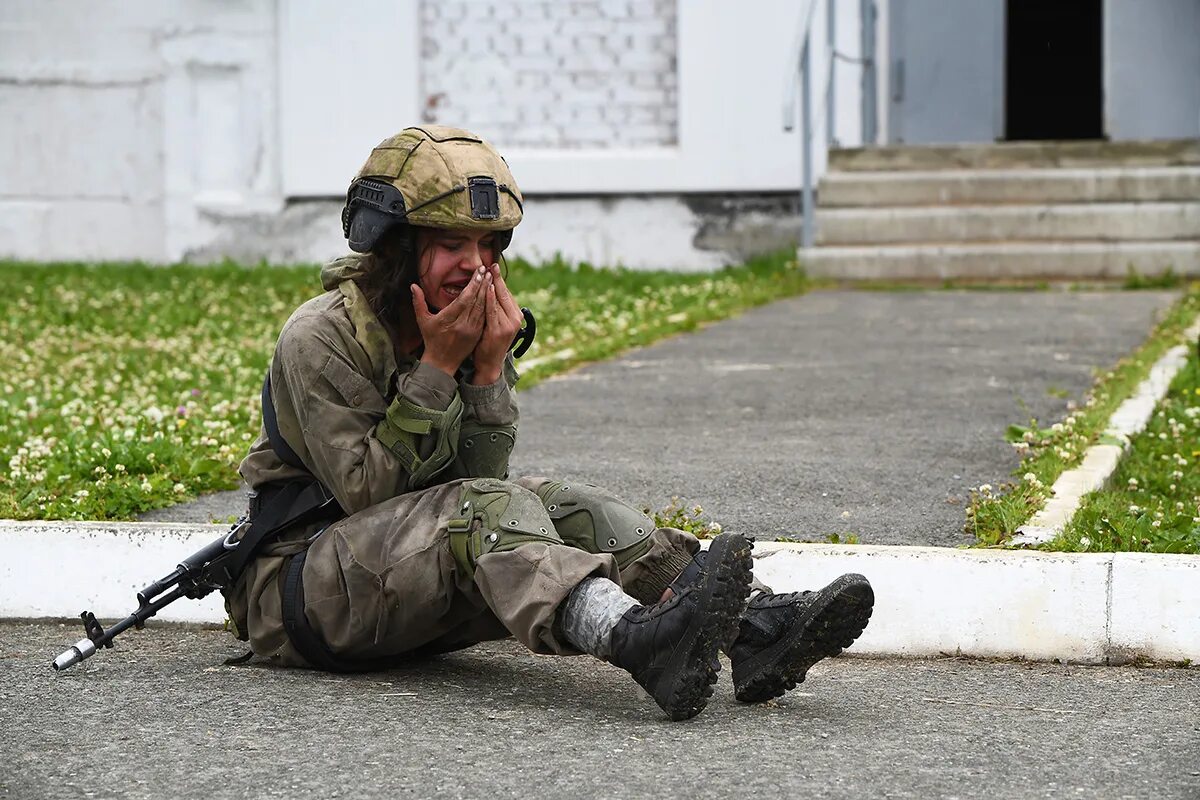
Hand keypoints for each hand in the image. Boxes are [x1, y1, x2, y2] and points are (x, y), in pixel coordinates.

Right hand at [412, 266, 487, 376]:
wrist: (442, 362)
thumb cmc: (431, 339)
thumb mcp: (422, 321)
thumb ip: (418, 302)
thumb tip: (413, 285)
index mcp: (448, 320)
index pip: (464, 299)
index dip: (473, 284)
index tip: (479, 272)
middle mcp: (462, 325)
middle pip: (476, 301)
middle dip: (483, 284)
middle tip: (488, 270)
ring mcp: (471, 330)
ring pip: (482, 308)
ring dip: (488, 292)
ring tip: (491, 278)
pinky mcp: (477, 334)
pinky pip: (485, 317)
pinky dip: (489, 305)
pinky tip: (492, 295)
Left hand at [471, 264, 523, 384]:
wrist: (490, 363)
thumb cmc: (490, 342)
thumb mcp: (496, 323)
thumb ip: (496, 309)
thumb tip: (491, 291)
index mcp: (515, 316)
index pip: (507, 293)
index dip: (500, 280)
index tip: (494, 267)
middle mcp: (515, 319)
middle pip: (505, 294)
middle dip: (498, 278)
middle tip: (492, 264)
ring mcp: (508, 325)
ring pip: (499, 300)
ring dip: (493, 285)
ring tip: (488, 272)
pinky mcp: (499, 331)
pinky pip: (493, 311)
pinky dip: (491, 299)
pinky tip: (488, 289)